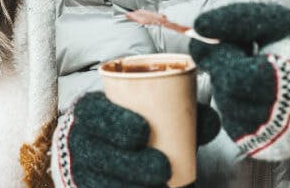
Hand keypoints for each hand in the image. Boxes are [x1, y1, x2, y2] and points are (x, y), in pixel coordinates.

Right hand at [53, 91, 220, 187]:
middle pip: (98, 155)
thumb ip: (182, 113)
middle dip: (131, 165)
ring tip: (162, 187)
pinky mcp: (87, 186)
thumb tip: (210, 121)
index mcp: (90, 110)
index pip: (93, 113)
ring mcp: (80, 169)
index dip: (114, 123)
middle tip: (163, 168)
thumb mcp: (152, 111)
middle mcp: (79, 140)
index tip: (142, 132)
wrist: (110, 144)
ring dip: (131, 185)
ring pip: (100, 183)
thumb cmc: (136, 122)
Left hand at [189, 2, 289, 161]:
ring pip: (226, 107)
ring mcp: (269, 138)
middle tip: (247, 54)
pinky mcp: (264, 148)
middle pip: (225, 92)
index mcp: (285, 87)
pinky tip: (256, 92)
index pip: (232, 76)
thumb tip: (196, 27)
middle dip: (227, 67)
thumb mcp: (275, 21)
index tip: (238, 41)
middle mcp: (277, 121)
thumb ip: (235, 19)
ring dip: (231, 86)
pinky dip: (238, 103)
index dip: (226, 54)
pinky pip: (234, 123)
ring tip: (256, 72)